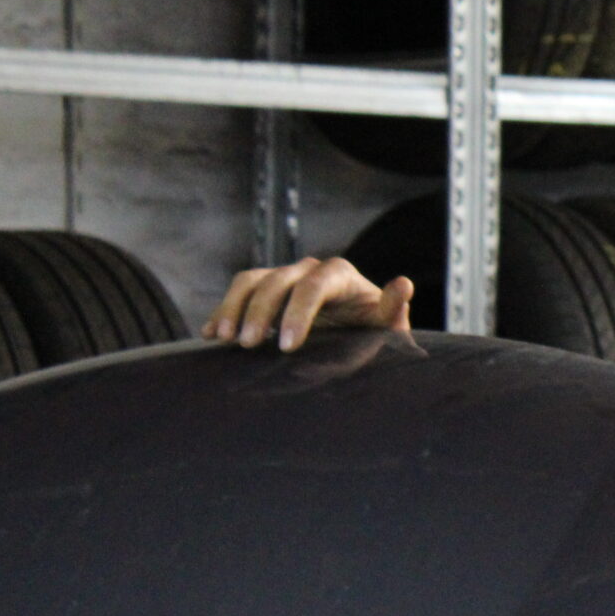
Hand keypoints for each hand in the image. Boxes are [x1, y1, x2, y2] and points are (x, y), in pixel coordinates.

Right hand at [202, 257, 414, 350]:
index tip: (286, 345)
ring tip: (223, 339)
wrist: (356, 333)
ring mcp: (283, 276)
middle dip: (260, 313)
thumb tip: (403, 284)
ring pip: (250, 281)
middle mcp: (309, 269)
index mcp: (340, 275)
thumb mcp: (387, 326)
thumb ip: (393, 310)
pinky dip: (222, 311)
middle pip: (277, 281)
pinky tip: (211, 335)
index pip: (315, 285)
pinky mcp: (264, 289)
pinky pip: (238, 291)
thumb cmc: (373, 331)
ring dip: (233, 308)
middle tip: (247, 346)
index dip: (297, 313)